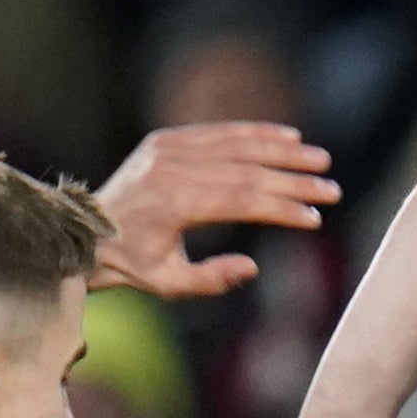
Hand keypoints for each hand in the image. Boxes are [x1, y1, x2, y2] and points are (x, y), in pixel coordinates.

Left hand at [93, 121, 337, 300]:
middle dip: (294, 180)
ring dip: (282, 150)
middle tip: (331, 189)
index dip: (282, 208)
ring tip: (319, 159)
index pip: (242, 200)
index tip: (316, 218)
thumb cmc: (132, 264)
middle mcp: (171, 168)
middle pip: (246, 170)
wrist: (85, 232)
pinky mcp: (166, 138)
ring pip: (236, 144)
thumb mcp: (169, 285)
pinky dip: (254, 133)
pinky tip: (287, 135)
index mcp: (173, 203)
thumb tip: (254, 266)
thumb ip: (212, 280)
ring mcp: (167, 148)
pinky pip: (218, 132)